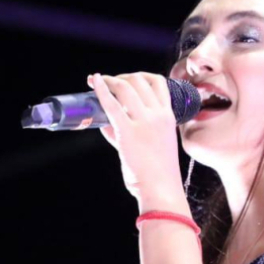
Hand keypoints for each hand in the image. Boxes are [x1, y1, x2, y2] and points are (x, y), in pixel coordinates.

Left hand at [88, 72, 184, 201]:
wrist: (161, 189)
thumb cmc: (158, 173)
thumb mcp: (154, 144)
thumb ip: (130, 131)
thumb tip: (105, 123)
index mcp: (169, 116)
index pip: (158, 83)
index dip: (140, 75)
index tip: (128, 78)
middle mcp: (158, 115)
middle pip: (139, 81)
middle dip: (122, 77)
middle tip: (110, 81)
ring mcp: (144, 122)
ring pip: (125, 87)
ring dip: (110, 80)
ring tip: (99, 82)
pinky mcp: (128, 131)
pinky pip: (111, 104)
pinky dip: (101, 90)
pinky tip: (94, 83)